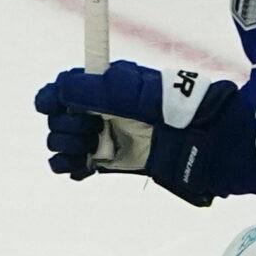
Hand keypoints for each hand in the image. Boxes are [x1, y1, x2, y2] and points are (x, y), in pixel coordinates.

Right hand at [34, 62, 253, 205]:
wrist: (203, 141)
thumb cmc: (174, 108)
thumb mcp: (133, 91)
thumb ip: (93, 88)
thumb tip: (58, 89)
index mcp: (105, 87)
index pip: (63, 89)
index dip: (52, 98)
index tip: (51, 106)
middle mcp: (99, 111)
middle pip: (57, 118)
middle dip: (65, 126)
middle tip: (89, 131)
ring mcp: (102, 138)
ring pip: (61, 143)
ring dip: (67, 147)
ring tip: (90, 150)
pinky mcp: (106, 163)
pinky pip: (71, 166)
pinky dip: (68, 167)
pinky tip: (79, 168)